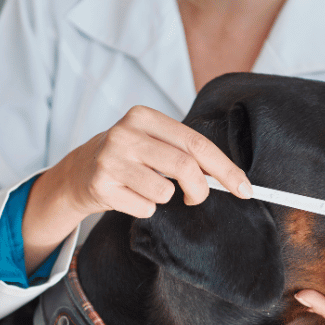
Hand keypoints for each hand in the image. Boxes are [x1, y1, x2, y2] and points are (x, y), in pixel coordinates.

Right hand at [57, 105, 250, 216]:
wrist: (79, 171)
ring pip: (164, 192)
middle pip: (184, 167)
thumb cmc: (128, 156)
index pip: (196, 143)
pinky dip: (144, 209)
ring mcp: (110, 159)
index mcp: (143, 116)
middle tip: (196, 198)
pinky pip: (144, 208)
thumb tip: (231, 179)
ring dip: (164, 198)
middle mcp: (125, 134)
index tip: (245, 189)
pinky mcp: (100, 185)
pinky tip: (129, 196)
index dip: (225, 169)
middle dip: (200, 190)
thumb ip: (185, 152)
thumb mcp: (152, 141)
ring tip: (148, 189)